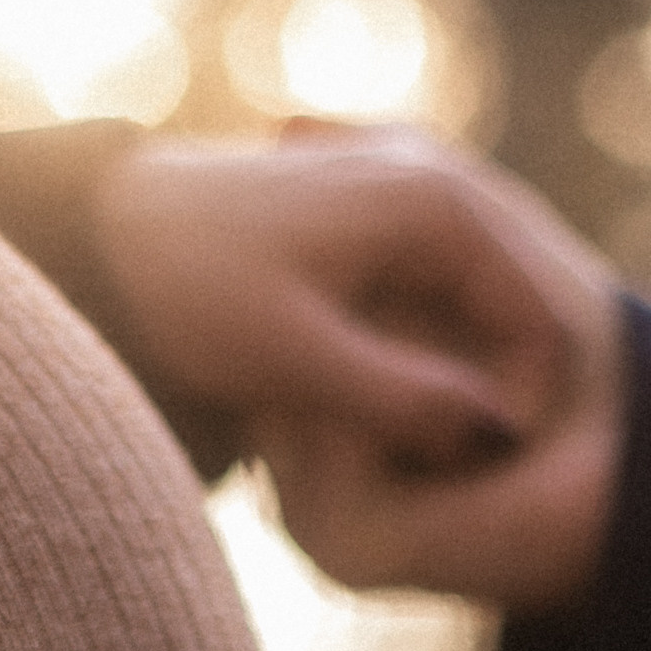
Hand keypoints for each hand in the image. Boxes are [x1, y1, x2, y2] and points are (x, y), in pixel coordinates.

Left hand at [94, 126, 624, 607]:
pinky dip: (431, 345)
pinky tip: (387, 400)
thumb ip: (402, 397)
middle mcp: (435, 179)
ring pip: (479, 306)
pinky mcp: (373, 212)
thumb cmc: (195, 294)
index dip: (525, 406)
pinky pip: (438, 292)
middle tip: (453, 469)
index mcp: (440, 204)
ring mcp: (405, 186)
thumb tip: (497, 434)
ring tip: (419, 439)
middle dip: (498, 389)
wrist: (110, 233)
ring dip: (465, 372)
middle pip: (517, 310)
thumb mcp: (300, 363)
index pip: (540, 321)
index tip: (481, 472)